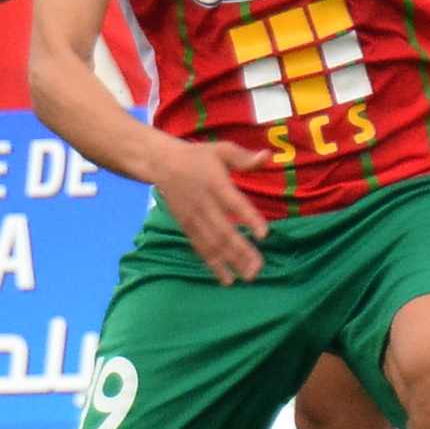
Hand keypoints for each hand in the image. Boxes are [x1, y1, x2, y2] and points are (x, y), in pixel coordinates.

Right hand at [154, 137, 271, 282]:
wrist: (161, 164)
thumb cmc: (197, 157)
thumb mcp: (221, 150)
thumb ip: (244, 158)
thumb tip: (268, 156)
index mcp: (215, 184)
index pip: (234, 203)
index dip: (249, 219)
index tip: (264, 235)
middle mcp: (204, 204)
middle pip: (223, 230)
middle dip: (241, 251)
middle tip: (258, 268)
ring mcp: (193, 218)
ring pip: (212, 244)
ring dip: (229, 262)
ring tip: (247, 277)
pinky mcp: (186, 227)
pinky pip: (200, 248)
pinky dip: (213, 264)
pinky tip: (226, 278)